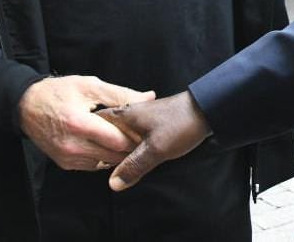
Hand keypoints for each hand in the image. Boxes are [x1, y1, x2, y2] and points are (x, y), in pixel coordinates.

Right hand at [18, 75, 154, 171]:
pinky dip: (104, 157)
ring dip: (118, 153)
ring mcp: (67, 157)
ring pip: (105, 162)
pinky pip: (93, 165)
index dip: (135, 136)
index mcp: (79, 124)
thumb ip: (122, 94)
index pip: (118, 140)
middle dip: (130, 146)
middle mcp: (72, 145)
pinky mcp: (65, 163)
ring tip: (127, 139)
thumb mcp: (90, 86)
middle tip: (142, 135)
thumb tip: (149, 97)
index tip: (146, 129)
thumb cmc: (60, 92)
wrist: (27, 107)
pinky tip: (109, 144)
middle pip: (113, 155)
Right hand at [97, 90, 211, 190]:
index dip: (89, 141)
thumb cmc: (181, 124)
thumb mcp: (156, 149)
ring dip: (117, 150)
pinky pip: (131, 138)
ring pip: (119, 136)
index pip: (95, 124)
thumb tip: (113, 183)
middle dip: (102, 149)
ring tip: (118, 167)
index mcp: (124, 115)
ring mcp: (139, 119)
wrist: (206, 110)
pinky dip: (129, 149)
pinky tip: (134, 160)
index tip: (87, 157)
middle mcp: (128, 114)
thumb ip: (133, 166)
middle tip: (103, 167)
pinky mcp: (149, 124)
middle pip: (105, 132)